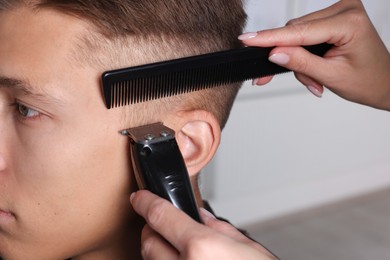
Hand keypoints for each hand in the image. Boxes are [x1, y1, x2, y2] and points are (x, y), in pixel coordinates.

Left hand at [130, 190, 276, 259]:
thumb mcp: (248, 249)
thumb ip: (220, 229)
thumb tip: (201, 217)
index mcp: (202, 249)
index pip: (160, 216)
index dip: (146, 202)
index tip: (140, 198)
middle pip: (149, 241)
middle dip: (153, 229)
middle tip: (167, 226)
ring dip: (159, 253)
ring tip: (179, 251)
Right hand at [239, 0, 389, 110]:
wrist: (383, 82)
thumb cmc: (368, 80)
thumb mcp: (332, 76)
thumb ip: (301, 63)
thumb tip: (275, 53)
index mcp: (349, 22)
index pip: (300, 31)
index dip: (270, 38)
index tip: (248, 40)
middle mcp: (344, 10)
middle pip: (296, 32)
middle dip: (289, 58)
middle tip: (278, 80)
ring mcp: (339, 12)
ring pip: (297, 34)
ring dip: (296, 59)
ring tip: (313, 81)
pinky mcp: (332, 18)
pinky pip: (304, 33)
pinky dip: (302, 54)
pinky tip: (312, 70)